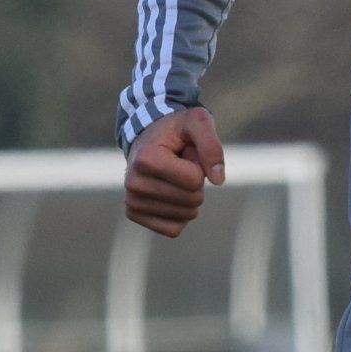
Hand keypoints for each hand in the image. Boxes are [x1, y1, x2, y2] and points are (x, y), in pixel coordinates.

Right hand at [126, 107, 222, 237]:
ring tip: (173, 176)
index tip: (184, 154)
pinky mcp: (134, 215)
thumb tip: (218, 180)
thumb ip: (211, 146)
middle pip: (193, 200)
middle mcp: (133, 182)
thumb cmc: (176, 130)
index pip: (195, 180)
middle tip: (180, 165)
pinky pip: (174, 229)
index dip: (199, 166)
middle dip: (196, 183)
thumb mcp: (198, 122)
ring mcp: (132, 201)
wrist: (148, 138)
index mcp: (145, 158)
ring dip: (189, 196)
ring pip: (186, 216)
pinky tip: (170, 194)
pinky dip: (181, 214)